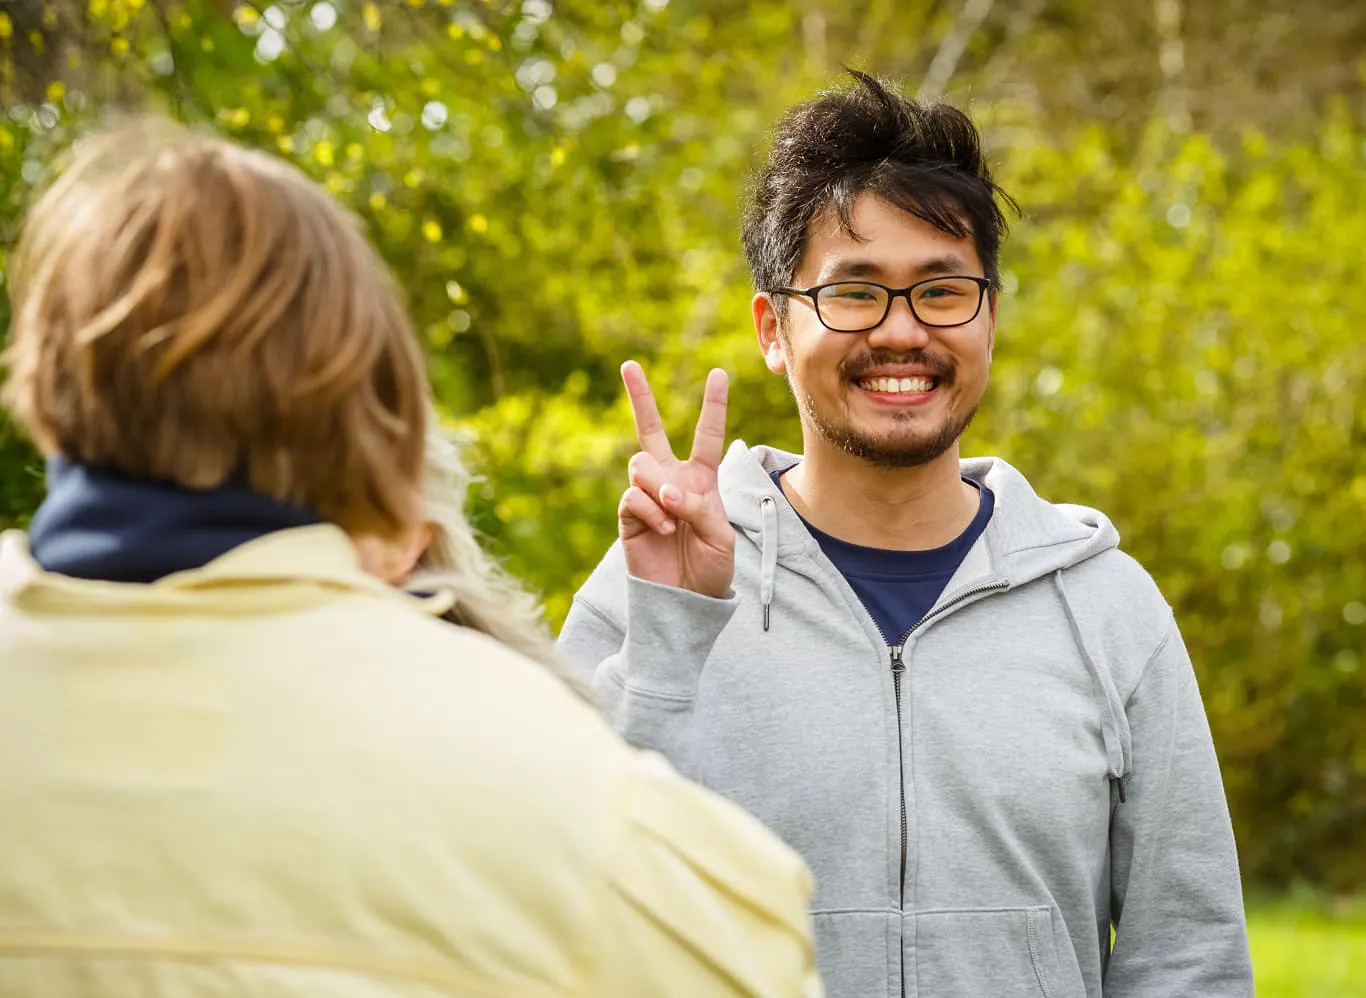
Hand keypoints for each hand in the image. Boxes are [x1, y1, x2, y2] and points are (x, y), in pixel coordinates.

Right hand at [618, 360, 734, 599]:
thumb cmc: (710, 569)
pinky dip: (651, 511)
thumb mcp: (721, 536)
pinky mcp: (628, 516)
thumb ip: (699, 506)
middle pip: (651, 430)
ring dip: (659, 486)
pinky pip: (632, 495)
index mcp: (702, 480)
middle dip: (639, 397)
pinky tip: (663, 530)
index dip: (713, 405)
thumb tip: (666, 491)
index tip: (718, 373)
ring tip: (673, 517)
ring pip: (641, 464)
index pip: (707, 436)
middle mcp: (671, 481)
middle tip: (628, 365)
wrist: (686, 602)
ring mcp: (647, 497)